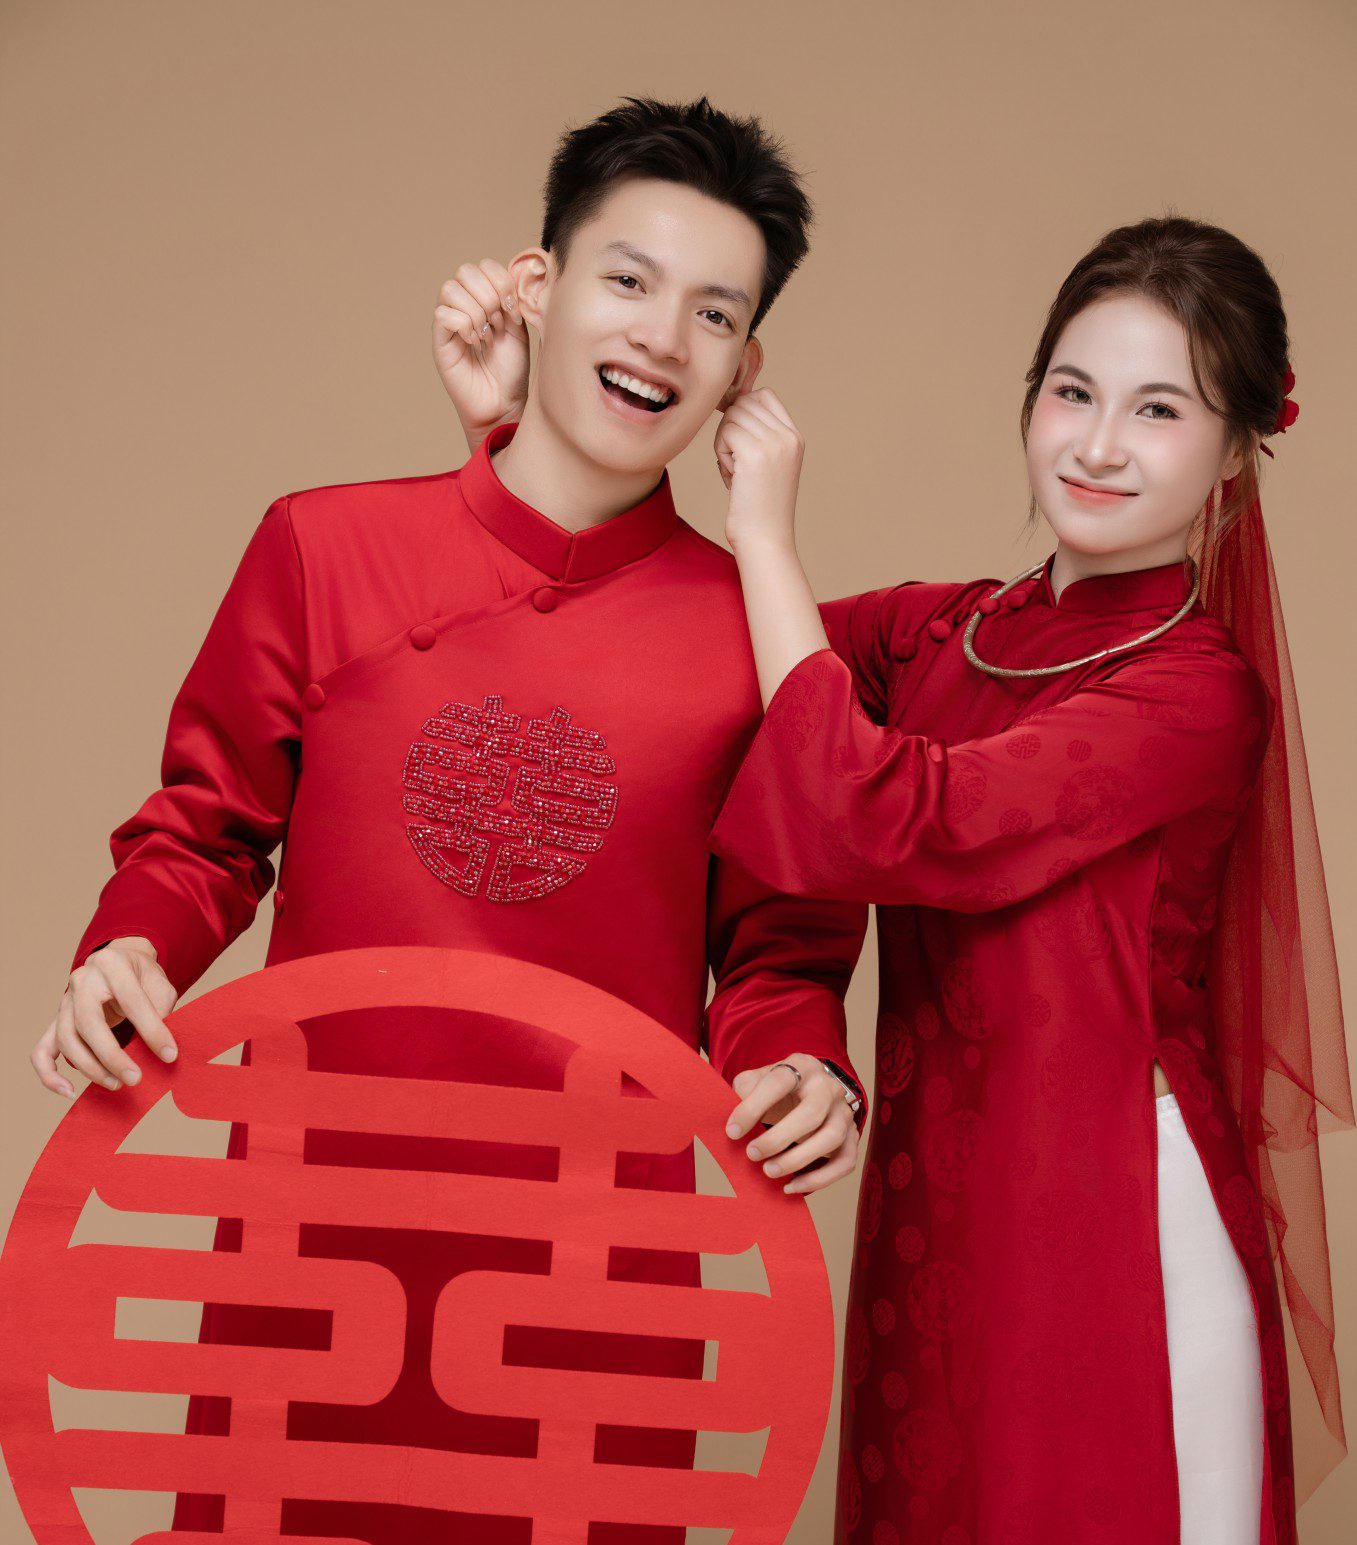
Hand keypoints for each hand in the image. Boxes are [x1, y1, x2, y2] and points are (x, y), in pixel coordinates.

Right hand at [31, 937, 177, 1098]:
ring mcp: (65, 1001)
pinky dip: (49, 1074)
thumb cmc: (142, 977)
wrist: (120, 963)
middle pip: (88, 1023)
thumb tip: (161, 1050)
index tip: (169, 1055)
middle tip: (134, 1079)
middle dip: (111, 1056)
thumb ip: (161, 1011)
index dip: (151, 1030)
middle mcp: (82, 980)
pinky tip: (68, 1091)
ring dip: (90, 1068)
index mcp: (112, 964)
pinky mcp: (57, 1022)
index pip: (131, 1001)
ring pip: (67, 1039)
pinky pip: (42, 1051)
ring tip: (116, 1084)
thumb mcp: (161, 984)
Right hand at [432, 259, 529, 451]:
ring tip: (487, 335)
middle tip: (499, 323)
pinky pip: (443, 314)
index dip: (501, 281)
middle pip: (465, 271)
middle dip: (489, 295)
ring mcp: (449, 321)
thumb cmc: (512, 369)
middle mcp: (464, 304)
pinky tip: (475, 343)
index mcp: (485, 297)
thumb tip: (515, 276)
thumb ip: (514, 299)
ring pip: (451, 289)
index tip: (514, 310)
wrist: (504, 402)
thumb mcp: (520, 329)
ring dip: (476, 311)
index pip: (484, 266)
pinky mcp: (440, 340)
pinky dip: (464, 325)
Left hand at [713, 387, 803, 555]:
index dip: (743, 409)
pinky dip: (720, 454)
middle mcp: (788, 436)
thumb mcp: (766, 464)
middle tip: (735, 460)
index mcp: (795, 437)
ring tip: (734, 471)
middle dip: (730, 428)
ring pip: (732, 416)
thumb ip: (756, 434)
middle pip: (744, 403)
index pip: (764, 394)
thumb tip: (727, 402)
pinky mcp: (755, 453)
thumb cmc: (757, 506)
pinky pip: (725, 433)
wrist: (764, 538)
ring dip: (724, 442)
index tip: (736, 437)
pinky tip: (731, 476)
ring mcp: (774, 443)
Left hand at [724, 1052, 860, 1194]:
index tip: (732, 1132)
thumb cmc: (776, 1089)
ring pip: (832, 1137)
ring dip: (799, 1159)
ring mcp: (844, 1112)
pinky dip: (820, 1179)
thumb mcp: (757, 1080)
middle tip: (752, 1154)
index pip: (778, 1082)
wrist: (808, 1091)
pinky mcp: (852, 1137)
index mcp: (801, 1066)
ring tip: (769, 1172)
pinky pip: (845, 1161)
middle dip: (779, 1138)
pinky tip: (792, 1186)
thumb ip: (744, 1092)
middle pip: (812, 1112)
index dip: (753, 1107)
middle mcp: (828, 1086)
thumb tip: (735, 1121)